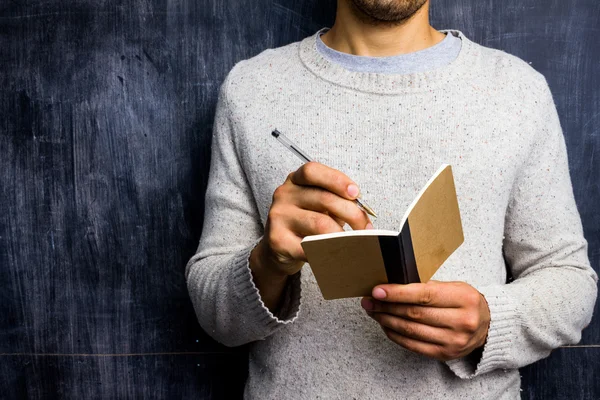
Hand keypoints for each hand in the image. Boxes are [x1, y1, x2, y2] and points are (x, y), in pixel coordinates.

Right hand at [253, 162, 371, 276]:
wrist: (278, 249)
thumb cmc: (305, 224)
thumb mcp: (320, 206)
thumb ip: (337, 202)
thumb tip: (363, 213)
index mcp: (295, 180)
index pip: (313, 171)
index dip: (337, 180)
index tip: (356, 193)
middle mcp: (284, 194)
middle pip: (324, 199)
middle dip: (352, 214)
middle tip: (365, 228)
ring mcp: (278, 216)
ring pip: (320, 224)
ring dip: (343, 235)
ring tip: (353, 242)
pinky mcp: (277, 240)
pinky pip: (310, 246)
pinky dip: (328, 251)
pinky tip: (336, 253)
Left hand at [361, 281, 489, 360]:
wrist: (487, 325)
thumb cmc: (464, 301)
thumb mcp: (453, 286)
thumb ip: (427, 287)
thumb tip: (392, 288)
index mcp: (464, 298)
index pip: (424, 295)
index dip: (397, 293)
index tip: (377, 291)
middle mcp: (461, 321)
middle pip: (414, 314)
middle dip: (386, 307)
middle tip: (369, 301)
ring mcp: (454, 341)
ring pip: (411, 330)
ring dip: (386, 320)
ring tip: (373, 311)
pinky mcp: (445, 354)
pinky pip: (413, 345)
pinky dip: (395, 334)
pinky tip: (385, 325)